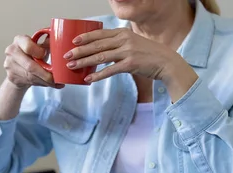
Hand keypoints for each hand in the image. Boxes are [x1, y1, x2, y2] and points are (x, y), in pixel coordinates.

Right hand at [3, 35, 64, 89]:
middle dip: (45, 74)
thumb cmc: (31, 54)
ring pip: (30, 76)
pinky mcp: (11, 76)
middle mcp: (12, 51)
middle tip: (56, 78)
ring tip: (55, 83)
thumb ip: (47, 44)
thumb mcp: (39, 46)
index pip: (29, 46)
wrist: (18, 66)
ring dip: (45, 81)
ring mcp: (9, 64)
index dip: (39, 52)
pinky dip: (41, 84)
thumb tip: (57, 41)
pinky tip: (48, 84)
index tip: (45, 55)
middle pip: (30, 66)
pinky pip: (29, 82)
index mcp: (19, 40)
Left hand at [63, 28, 180, 81]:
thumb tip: (103, 49)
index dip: (85, 37)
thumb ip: (119, 44)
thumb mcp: (133, 43)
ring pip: (100, 56)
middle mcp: (124, 40)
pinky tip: (88, 79)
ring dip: (84, 62)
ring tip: (72, 66)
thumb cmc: (148, 54)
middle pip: (97, 45)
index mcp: (123, 33)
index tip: (73, 41)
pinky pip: (110, 70)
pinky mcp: (130, 64)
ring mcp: (127, 52)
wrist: (166, 62)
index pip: (100, 34)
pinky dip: (98, 75)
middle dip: (79, 50)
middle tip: (66, 55)